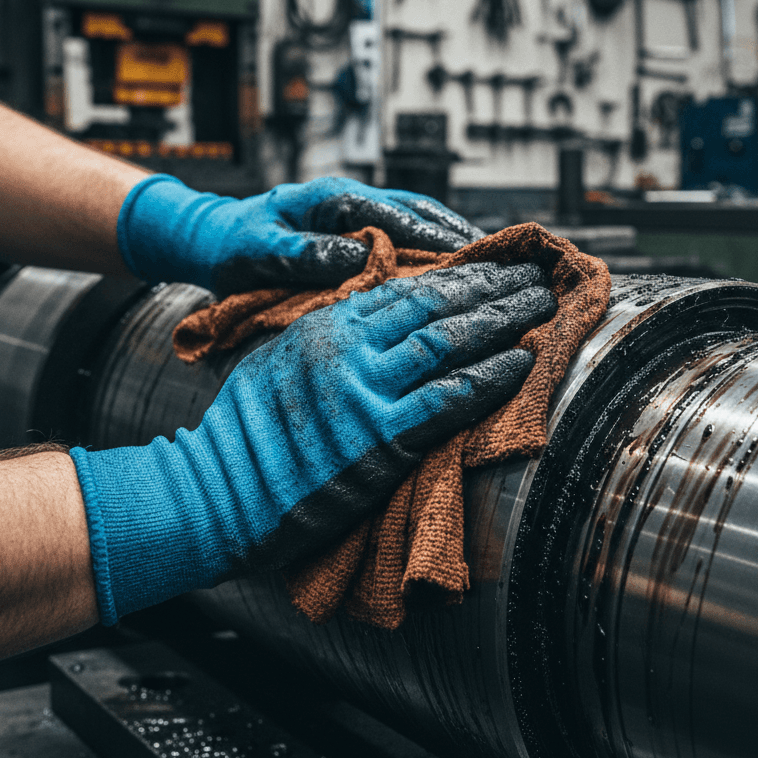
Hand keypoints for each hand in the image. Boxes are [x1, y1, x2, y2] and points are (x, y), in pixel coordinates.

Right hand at [70, 262, 555, 623]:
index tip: (492, 265)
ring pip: (450, 343)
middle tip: (531, 275)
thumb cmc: (243, 431)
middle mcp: (350, 351)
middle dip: (491, 287)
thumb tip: (373, 316)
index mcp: (326, 327)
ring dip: (502, 321)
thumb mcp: (279, 358)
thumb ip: (329, 333)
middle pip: (437, 306)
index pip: (407, 289)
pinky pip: (450, 400)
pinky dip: (489, 378)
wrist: (217, 492)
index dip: (457, 274)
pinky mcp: (383, 440)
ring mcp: (367, 393)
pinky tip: (522, 361)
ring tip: (539, 306)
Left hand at [116, 174, 485, 296]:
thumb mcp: (258, 251)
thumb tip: (360, 260)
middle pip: (423, 212)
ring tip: (495, 266)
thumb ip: (304, 254)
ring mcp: (358, 211)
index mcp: (334, 199)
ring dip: (456, 241)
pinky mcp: (357, 227)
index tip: (478, 260)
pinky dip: (435, 248)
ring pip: (420, 220)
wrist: (211, 237)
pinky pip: (406, 233)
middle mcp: (354, 199)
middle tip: (505, 263)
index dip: (442, 239)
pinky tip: (455, 272)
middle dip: (464, 237)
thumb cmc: (232, 246)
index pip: (401, 217)